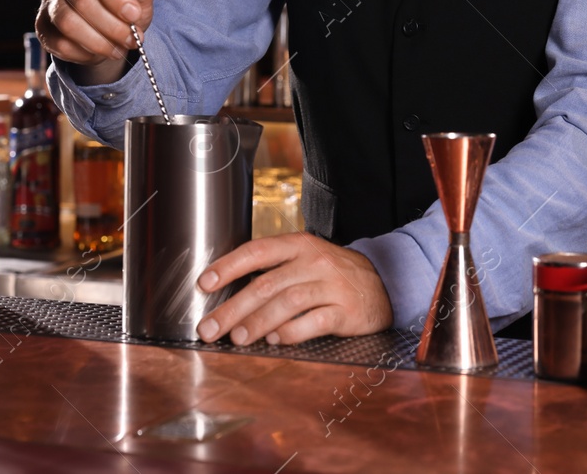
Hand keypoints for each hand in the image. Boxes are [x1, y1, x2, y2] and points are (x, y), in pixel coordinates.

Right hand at [35, 0, 151, 84]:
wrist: (111, 23)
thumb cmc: (125, 3)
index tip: (134, 14)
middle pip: (82, 1)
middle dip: (112, 25)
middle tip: (132, 38)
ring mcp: (51, 0)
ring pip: (68, 24)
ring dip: (98, 42)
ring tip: (118, 49)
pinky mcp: (43, 25)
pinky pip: (59, 43)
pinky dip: (83, 53)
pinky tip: (99, 54)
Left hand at [196, 234, 393, 345]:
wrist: (383, 283)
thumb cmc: (332, 275)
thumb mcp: (305, 260)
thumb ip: (272, 272)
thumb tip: (228, 295)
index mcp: (298, 245)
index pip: (257, 251)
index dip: (228, 267)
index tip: (204, 284)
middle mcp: (314, 261)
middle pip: (266, 283)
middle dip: (233, 308)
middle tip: (210, 328)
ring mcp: (331, 285)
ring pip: (287, 302)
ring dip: (258, 322)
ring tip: (238, 338)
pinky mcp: (346, 310)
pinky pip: (314, 322)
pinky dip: (292, 332)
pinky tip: (275, 340)